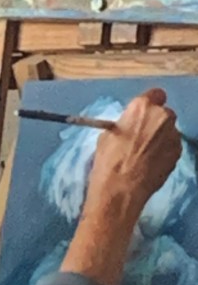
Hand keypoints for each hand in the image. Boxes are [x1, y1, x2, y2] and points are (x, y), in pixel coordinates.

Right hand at [86, 88, 181, 216]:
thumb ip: (124, 125)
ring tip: (144, 155)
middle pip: (163, 113)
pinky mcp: (178, 152)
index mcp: (141, 108)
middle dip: (154, 122)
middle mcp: (162, 116)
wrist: (120, 190)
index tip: (141, 116)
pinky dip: (163, 152)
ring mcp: (173, 135)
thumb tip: (129, 127)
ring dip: (159, 138)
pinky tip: (150, 164)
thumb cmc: (107, 162)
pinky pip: (171, 146)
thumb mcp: (106, 137)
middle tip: (140, 138)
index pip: (155, 94)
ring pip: (169, 131)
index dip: (148, 105)